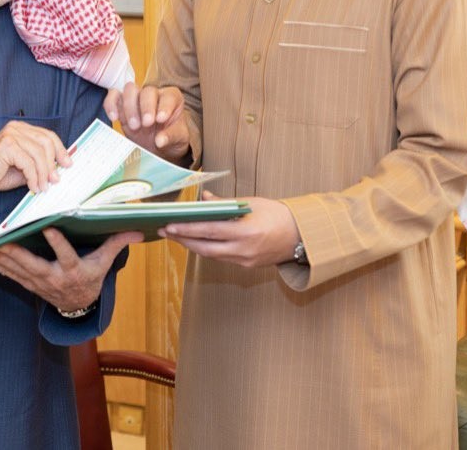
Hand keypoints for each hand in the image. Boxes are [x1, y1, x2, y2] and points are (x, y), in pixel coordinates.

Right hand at [0, 121, 70, 192]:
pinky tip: (33, 186)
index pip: (48, 136)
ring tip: (43, 187)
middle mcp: (17, 128)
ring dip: (44, 173)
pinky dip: (33, 176)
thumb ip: (39, 165)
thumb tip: (58, 171)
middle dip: (53, 163)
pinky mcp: (6, 145)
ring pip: (38, 153)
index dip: (60, 150)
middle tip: (55, 180)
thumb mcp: (24, 168)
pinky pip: (28, 162)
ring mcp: (11, 135)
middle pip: (46, 142)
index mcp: (22, 129)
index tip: (68, 164)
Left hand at [0, 228, 142, 313]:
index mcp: (73, 270)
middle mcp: (53, 278)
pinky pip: (9, 274)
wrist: (79, 307)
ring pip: (16, 269)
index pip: (66, 254)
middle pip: (32, 263)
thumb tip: (137, 229)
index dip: (57, 242)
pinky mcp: (29, 284)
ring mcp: (39, 283)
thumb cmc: (91, 278)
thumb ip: (116, 244)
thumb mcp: (104, 263)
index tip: (48, 226)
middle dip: (13, 251)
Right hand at [103, 83, 190, 160]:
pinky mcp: (121, 106)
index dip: (164, 106)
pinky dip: (111, 104)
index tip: (161, 119)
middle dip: (146, 107)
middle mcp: (154, 95)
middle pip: (147, 91)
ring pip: (130, 90)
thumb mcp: (179, 139)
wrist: (157, 148)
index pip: (169, 96)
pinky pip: (113, 97)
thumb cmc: (171, 138)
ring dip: (129, 106)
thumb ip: (171, 136)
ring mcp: (136, 99)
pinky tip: (114, 118)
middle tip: (146, 124)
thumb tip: (160, 141)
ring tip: (133, 125)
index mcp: (172, 98)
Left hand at [160, 192, 298, 267]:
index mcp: (245, 232)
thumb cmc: (277, 215)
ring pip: (210, 255)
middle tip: (165, 230)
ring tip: (176, 235)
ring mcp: (244, 260)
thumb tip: (205, 200)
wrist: (301, 236)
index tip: (170, 224)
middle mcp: (243, 250)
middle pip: (205, 247)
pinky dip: (207, 249)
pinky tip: (196, 241)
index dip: (187, 229)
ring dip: (192, 245)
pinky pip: (221, 258)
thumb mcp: (252, 203)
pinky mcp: (246, 266)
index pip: (209, 231)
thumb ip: (226, 204)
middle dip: (183, 239)